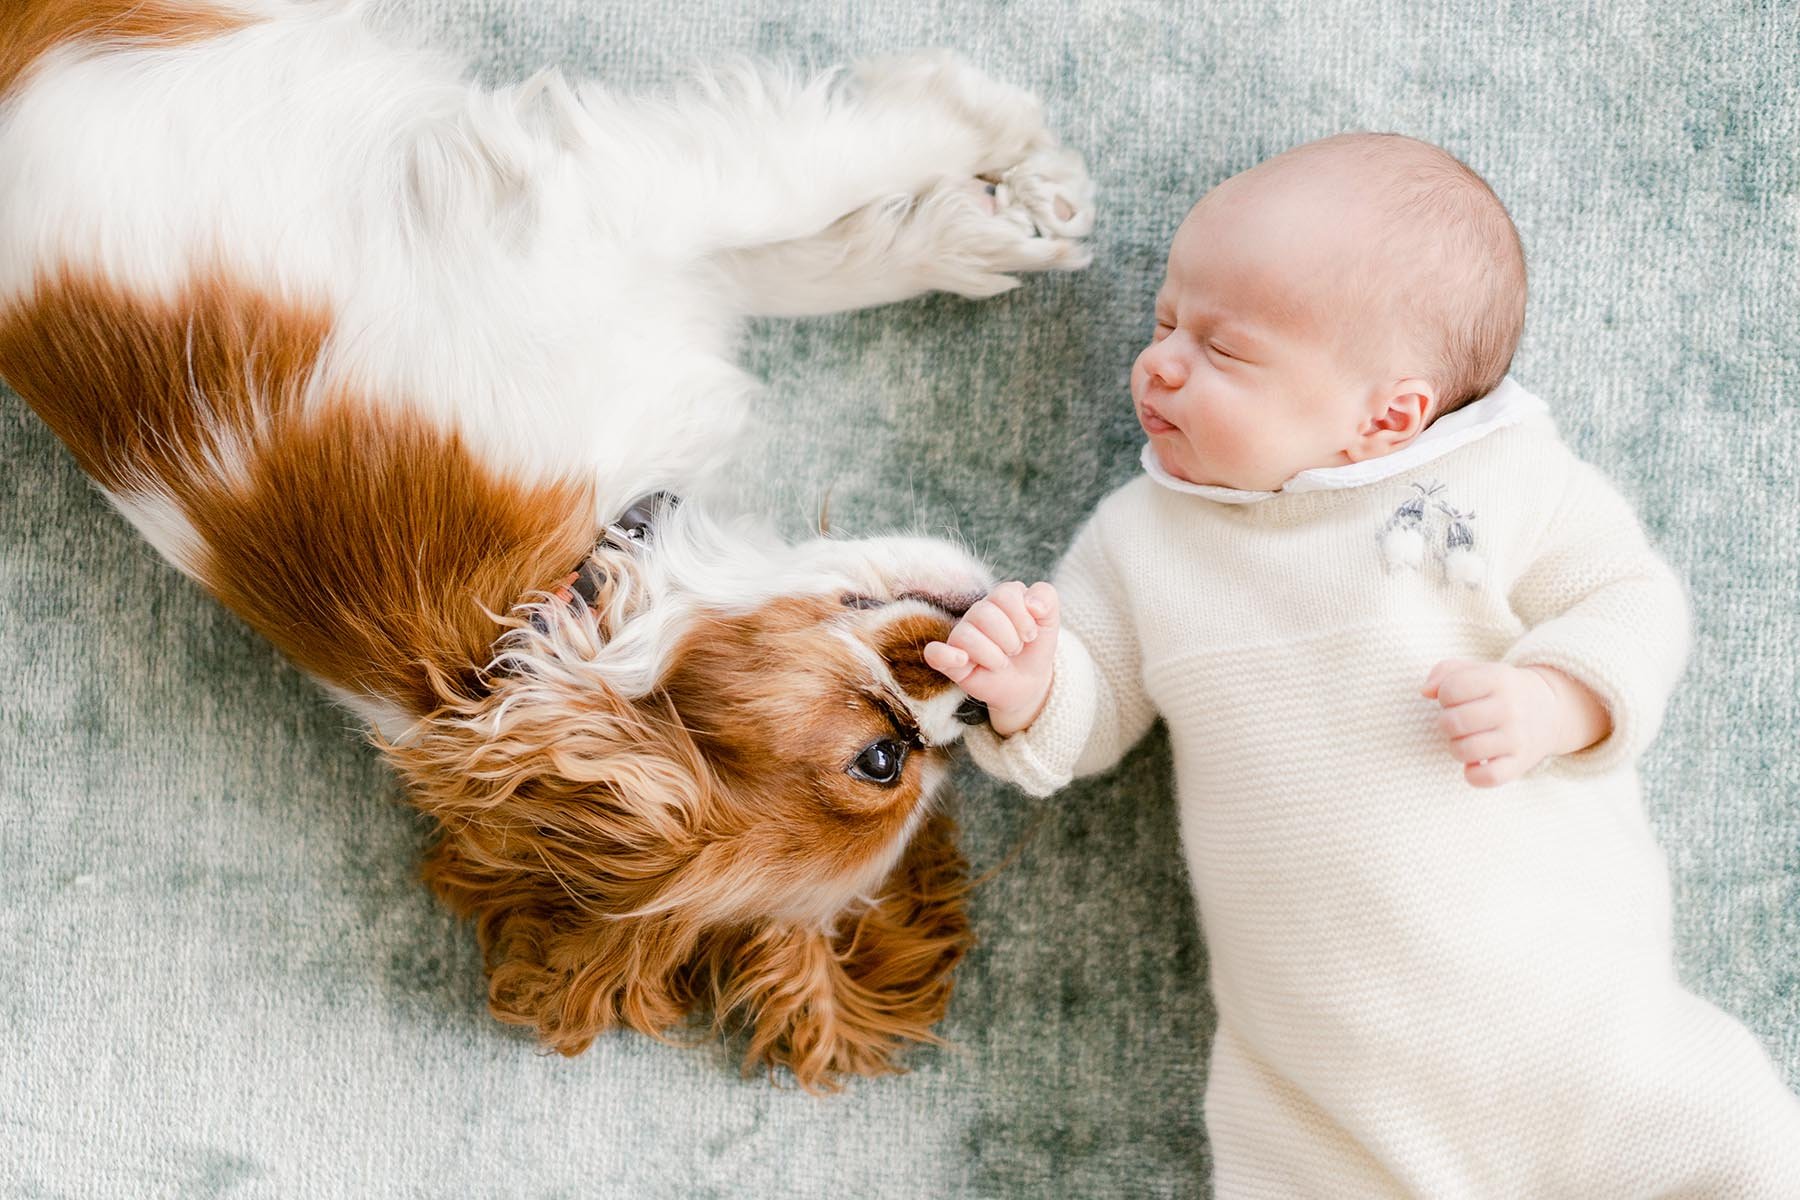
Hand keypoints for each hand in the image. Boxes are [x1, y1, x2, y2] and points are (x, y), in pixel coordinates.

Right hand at [923, 581, 1058, 735]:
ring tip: (1002, 662)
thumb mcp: (1050, 620)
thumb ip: (1046, 597)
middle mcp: (977, 614)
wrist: (1029, 681)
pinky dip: (946, 655)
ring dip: (993, 655)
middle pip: (984, 613)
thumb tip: (1031, 604)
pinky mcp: (950, 662)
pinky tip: (962, 660)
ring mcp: (961, 637)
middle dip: (1010, 638)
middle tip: (1016, 650)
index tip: (1031, 635)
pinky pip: (935, 653)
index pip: (1005, 594)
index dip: (1023, 617)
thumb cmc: (1034, 647)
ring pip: (966, 635)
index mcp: (1000, 599)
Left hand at [1421, 659, 1611, 786]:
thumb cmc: (1501, 690)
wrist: (1552, 710)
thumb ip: (1445, 672)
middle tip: (1458, 723)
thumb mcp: (1479, 671)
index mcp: (1498, 679)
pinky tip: (1476, 763)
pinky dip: (1472, 775)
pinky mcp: (1520, 764)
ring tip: (1466, 740)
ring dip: (1456, 748)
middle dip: (1446, 723)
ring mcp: (1517, 738)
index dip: (1444, 696)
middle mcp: (1510, 708)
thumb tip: (1425, 692)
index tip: (1455, 699)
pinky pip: (1485, 778)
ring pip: (1464, 750)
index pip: (1450, 689)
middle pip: (1453, 722)